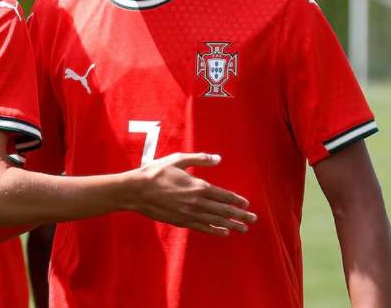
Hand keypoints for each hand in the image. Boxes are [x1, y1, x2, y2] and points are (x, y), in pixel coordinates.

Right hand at [127, 152, 256, 235]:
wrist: (137, 191)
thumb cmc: (156, 172)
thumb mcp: (178, 159)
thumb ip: (199, 159)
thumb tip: (218, 159)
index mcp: (198, 186)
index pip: (224, 195)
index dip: (237, 200)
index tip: (247, 204)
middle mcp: (197, 202)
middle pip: (224, 210)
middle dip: (240, 215)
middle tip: (253, 220)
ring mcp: (190, 214)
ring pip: (215, 220)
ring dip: (231, 225)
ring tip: (243, 229)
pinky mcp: (182, 221)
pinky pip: (203, 227)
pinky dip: (215, 230)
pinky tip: (224, 232)